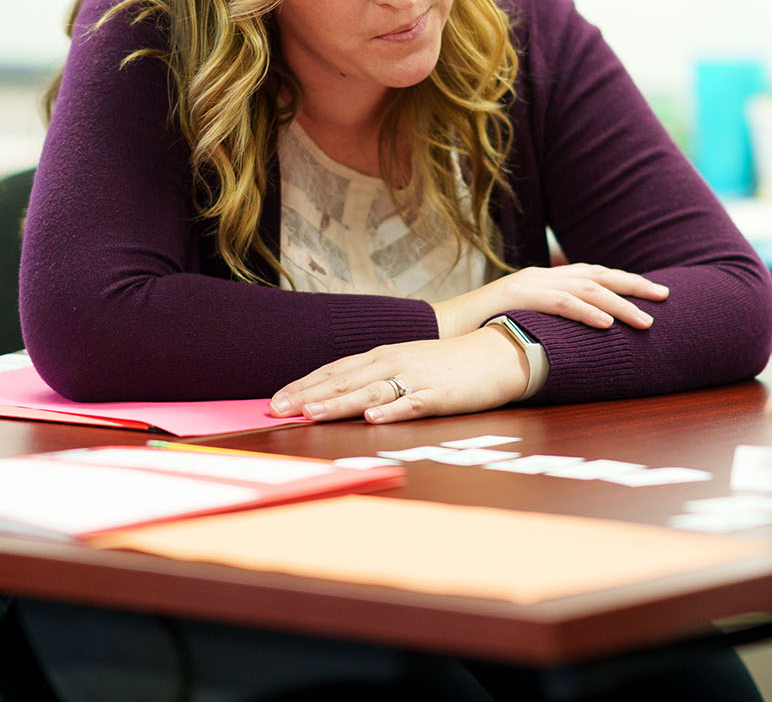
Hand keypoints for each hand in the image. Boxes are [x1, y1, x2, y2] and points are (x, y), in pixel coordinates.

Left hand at [269, 328, 527, 423]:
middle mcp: (393, 363)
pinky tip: (374, 418)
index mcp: (382, 356)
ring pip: (370, 391)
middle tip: (277, 410)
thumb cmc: (449, 363)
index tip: (275, 401)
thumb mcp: (407, 363)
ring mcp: (415, 378)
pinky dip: (392, 410)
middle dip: (309, 396)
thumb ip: (377, 377)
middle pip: (344, 380)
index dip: (304, 385)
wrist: (496, 354)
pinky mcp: (439, 395)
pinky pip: (412, 403)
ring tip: (312, 413)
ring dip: (340, 403)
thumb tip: (345, 394)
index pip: (334, 370)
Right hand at [431, 264, 668, 338]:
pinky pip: (560, 303)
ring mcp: (528, 284)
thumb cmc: (476, 334)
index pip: (591, 274)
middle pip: (597, 274)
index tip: (652, 292)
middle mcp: (539, 275)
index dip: (624, 282)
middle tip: (666, 296)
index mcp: (542, 280)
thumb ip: (546, 326)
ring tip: (645, 320)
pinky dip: (587, 312)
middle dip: (634, 284)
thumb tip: (573, 343)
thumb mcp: (519, 325)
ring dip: (619, 303)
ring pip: (585, 288)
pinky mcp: (517, 297)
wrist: (436, 331)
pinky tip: (608, 324)